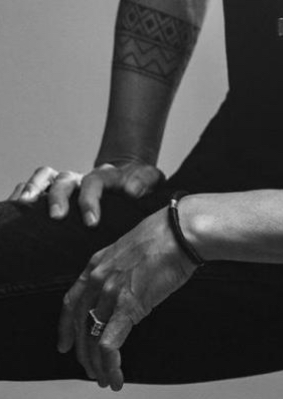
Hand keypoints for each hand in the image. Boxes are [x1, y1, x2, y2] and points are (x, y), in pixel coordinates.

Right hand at [8, 160, 163, 225]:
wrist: (129, 179)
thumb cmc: (139, 184)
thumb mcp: (149, 179)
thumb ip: (143, 182)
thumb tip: (132, 191)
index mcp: (104, 176)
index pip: (94, 182)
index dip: (91, 200)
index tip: (92, 222)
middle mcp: (81, 177)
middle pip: (64, 179)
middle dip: (59, 197)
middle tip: (58, 217)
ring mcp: (66, 184)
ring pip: (46, 178)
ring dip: (34, 188)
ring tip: (25, 204)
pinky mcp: (55, 193)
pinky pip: (34, 186)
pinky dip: (23, 191)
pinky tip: (16, 205)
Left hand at [57, 207, 196, 389]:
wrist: (180, 232)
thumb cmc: (165, 235)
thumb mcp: (131, 248)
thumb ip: (121, 267)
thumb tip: (127, 283)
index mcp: (97, 263)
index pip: (71, 302)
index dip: (66, 327)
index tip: (65, 344)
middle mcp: (98, 279)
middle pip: (80, 325)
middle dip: (83, 353)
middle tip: (90, 370)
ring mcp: (110, 293)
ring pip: (92, 340)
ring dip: (97, 365)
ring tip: (105, 379)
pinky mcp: (127, 307)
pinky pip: (109, 345)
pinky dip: (110, 366)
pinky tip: (116, 377)